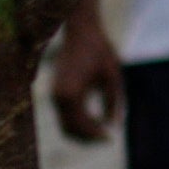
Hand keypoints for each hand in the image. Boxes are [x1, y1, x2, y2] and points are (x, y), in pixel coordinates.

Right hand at [47, 0, 126, 141]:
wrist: (81, 30)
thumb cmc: (99, 50)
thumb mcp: (113, 76)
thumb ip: (114, 101)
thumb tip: (114, 125)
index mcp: (71, 93)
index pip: (82, 125)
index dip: (96, 135)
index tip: (111, 138)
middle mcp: (58, 96)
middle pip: (70, 130)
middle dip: (88, 138)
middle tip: (107, 139)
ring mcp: (53, 94)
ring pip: (64, 125)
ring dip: (82, 133)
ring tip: (102, 133)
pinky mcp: (55, 92)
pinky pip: (64, 116)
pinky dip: (77, 124)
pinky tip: (94, 122)